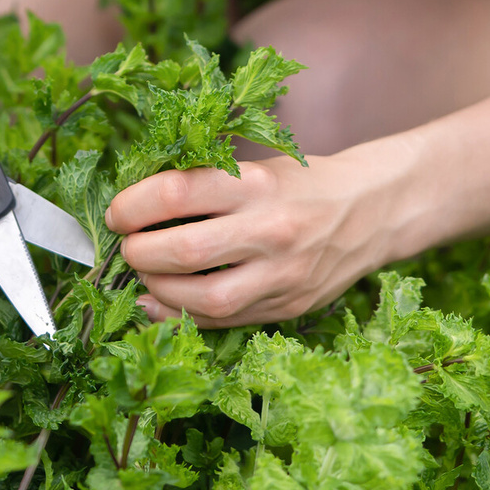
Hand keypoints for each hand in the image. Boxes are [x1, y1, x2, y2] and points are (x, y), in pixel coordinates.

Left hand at [105, 154, 389, 326]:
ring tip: (145, 275)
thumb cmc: (302, 183)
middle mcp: (270, 229)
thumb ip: (204, 186)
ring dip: (157, 289)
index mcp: (257, 183)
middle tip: (127, 246)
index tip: (118, 212)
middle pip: (183, 250)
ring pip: (202, 298)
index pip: (177, 192)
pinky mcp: (286, 306)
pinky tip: (160, 303)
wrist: (371, 210)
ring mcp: (281, 274)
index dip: (133, 205)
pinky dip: (181, 315)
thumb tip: (135, 209)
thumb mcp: (257, 168)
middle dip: (139, 253)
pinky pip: (222, 321)